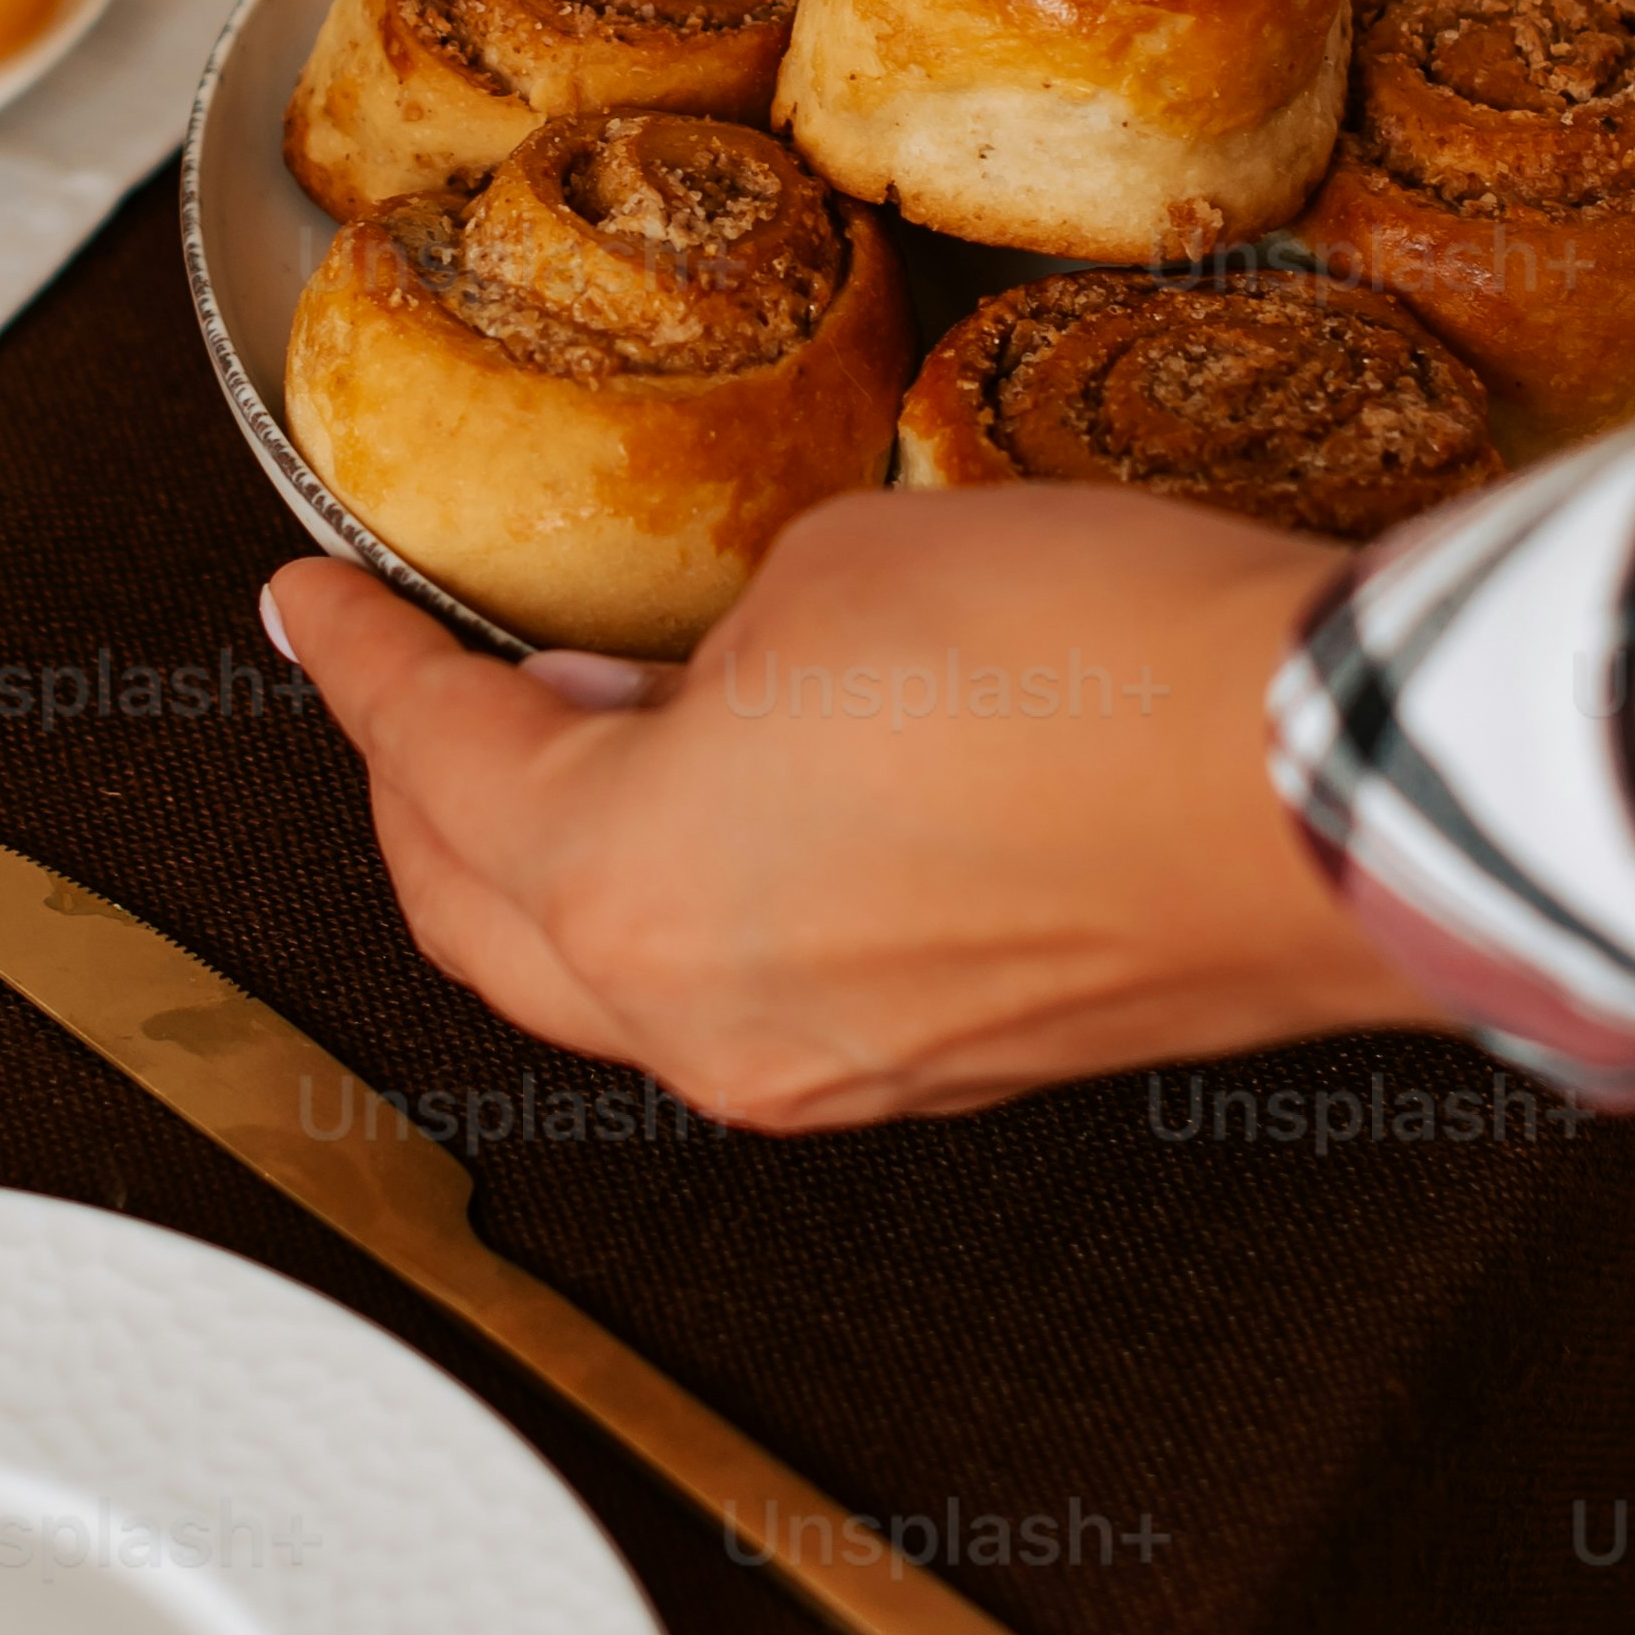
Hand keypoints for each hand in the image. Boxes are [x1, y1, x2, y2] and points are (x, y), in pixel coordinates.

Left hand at [267, 485, 1451, 1130]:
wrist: (1328, 791)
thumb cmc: (1107, 672)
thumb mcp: (842, 566)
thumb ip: (712, 635)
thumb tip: (700, 680)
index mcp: (626, 883)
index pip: (433, 760)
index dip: (357, 664)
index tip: (306, 607)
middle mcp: (703, 1017)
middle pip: (478, 914)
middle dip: (420, 793)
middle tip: (405, 685)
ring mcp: (826, 1068)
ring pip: (617, 974)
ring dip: (568, 854)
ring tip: (586, 720)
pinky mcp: (944, 1066)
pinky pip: (755, 994)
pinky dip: (705, 900)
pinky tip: (752, 800)